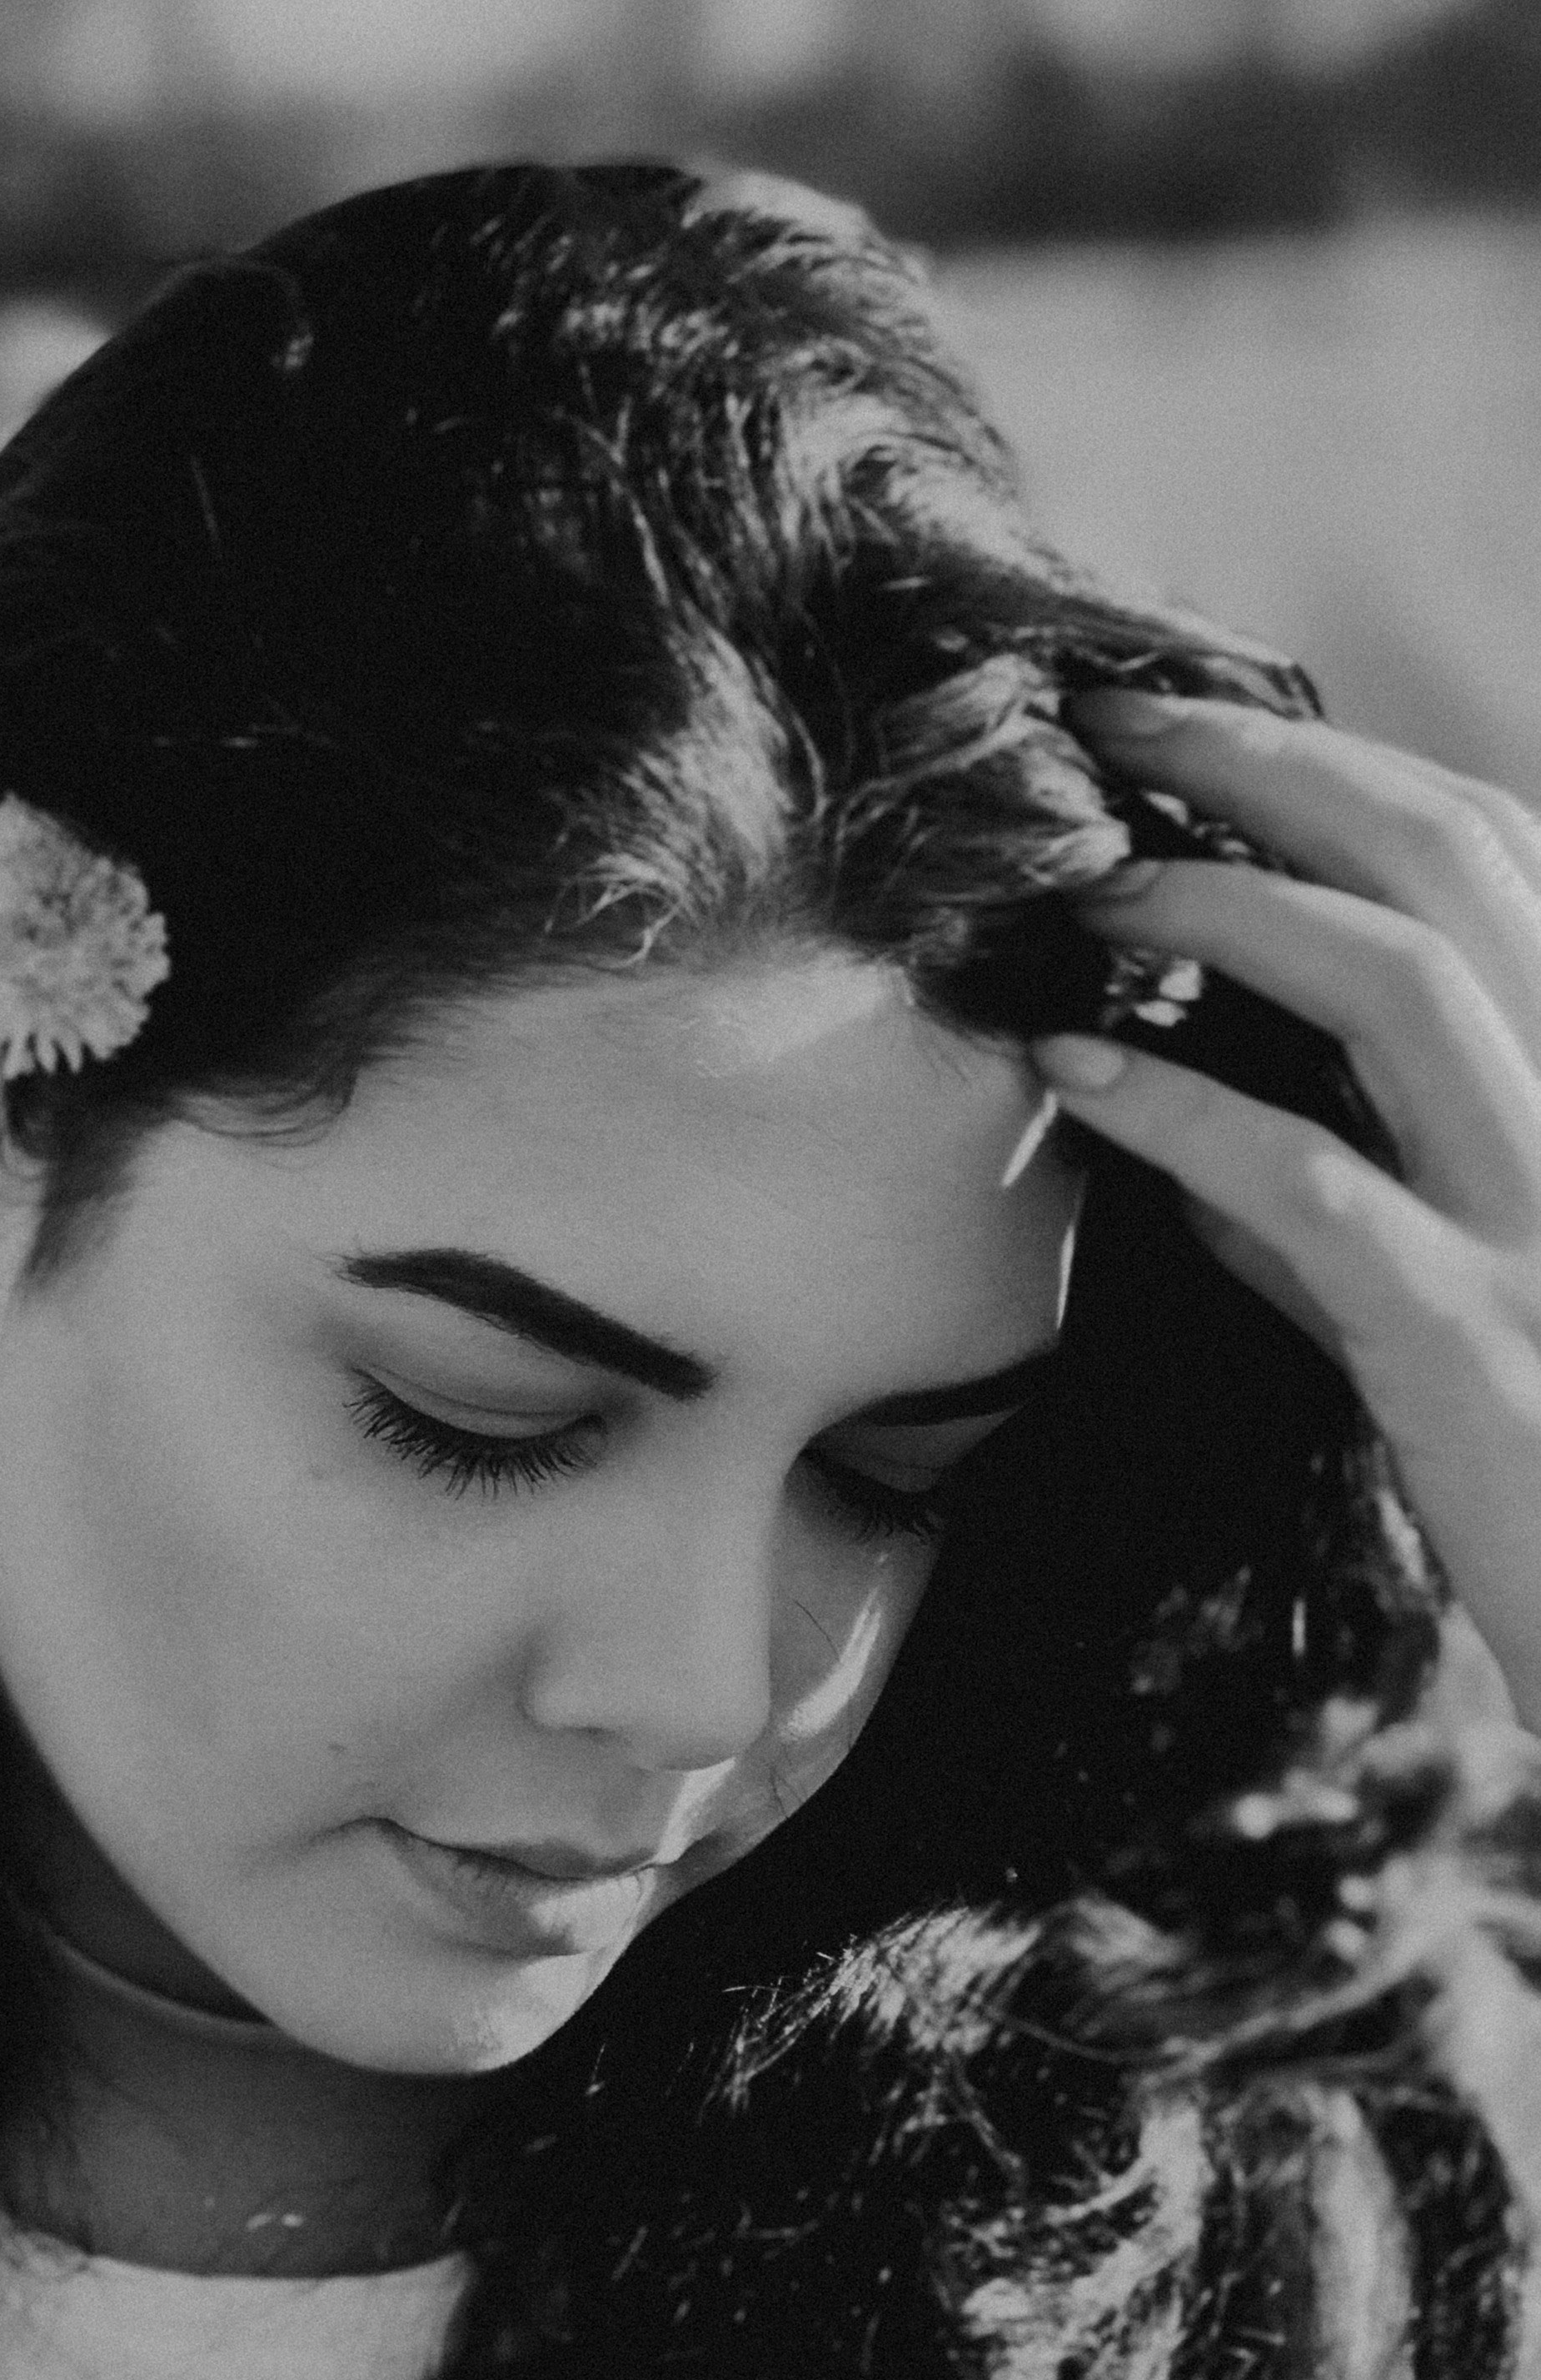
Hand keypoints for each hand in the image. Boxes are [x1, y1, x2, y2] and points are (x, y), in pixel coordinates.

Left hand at [1035, 693, 1540, 1731]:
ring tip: (1086, 890)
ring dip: (1223, 906)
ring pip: (1403, 980)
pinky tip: (1075, 1071)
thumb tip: (1168, 1113)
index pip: (1492, 853)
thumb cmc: (1527, 1466)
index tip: (1184, 723)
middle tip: (1109, 724)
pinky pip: (1316, 1186)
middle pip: (1453, 856)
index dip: (1337, 765)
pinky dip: (1181, 1113)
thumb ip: (1318, 1207)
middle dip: (1271, 764)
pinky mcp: (1476, 1335)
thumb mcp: (1419, 1301)